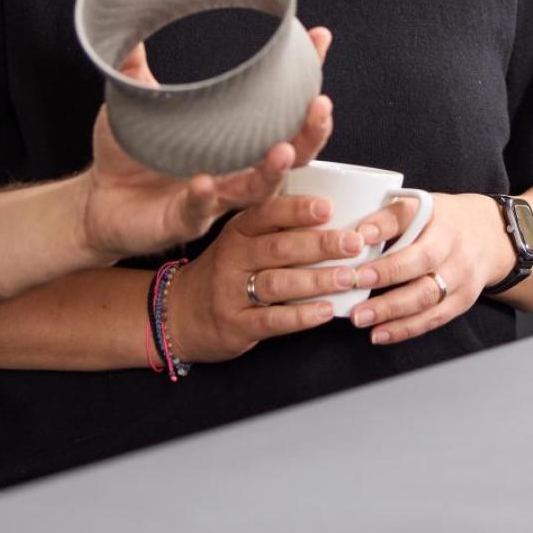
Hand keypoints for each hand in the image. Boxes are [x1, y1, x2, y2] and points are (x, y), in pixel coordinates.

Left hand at [77, 30, 333, 261]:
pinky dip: (204, 195)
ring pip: (257, 188)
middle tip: (320, 105)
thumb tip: (128, 21)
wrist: (94, 203)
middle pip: (292, 153)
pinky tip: (204, 180)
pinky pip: (200, 209)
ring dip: (273, 170)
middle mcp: (234, 167)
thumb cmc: (126, 154)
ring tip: (280, 150)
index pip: (280, 106)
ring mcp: (213, 196)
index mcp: (234, 137)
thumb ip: (134, 69)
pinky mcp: (184, 220)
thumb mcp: (133, 104)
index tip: (319, 39)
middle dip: (312, 132)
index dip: (304, 76)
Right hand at [169, 192, 383, 363]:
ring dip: (317, 280)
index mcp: (238, 231)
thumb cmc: (225, 272)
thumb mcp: (241, 242)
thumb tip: (338, 215)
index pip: (267, 213)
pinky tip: (326, 311)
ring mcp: (230, 292)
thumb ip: (278, 229)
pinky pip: (271, 320)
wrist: (178, 313)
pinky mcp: (234, 325)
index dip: (297, 209)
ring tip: (350, 277)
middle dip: (320, 244)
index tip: (329, 206)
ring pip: (277, 283)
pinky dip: (301, 316)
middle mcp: (232, 257)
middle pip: (278, 247)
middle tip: (354, 242)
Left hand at [346, 191, 518, 345]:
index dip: (383, 227)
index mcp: (438, 215)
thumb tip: (353, 234)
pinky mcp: (462, 301)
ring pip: (426, 296)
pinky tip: (380, 334)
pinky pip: (433, 318)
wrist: (491, 237)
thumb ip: (388, 217)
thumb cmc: (444, 221)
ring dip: (390, 309)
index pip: (408, 216)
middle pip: (420, 261)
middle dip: (385, 274)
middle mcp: (453, 245)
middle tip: (353, 283)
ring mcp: (461, 276)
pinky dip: (405, 328)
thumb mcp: (421, 205)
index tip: (358, 237)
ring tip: (360, 317)